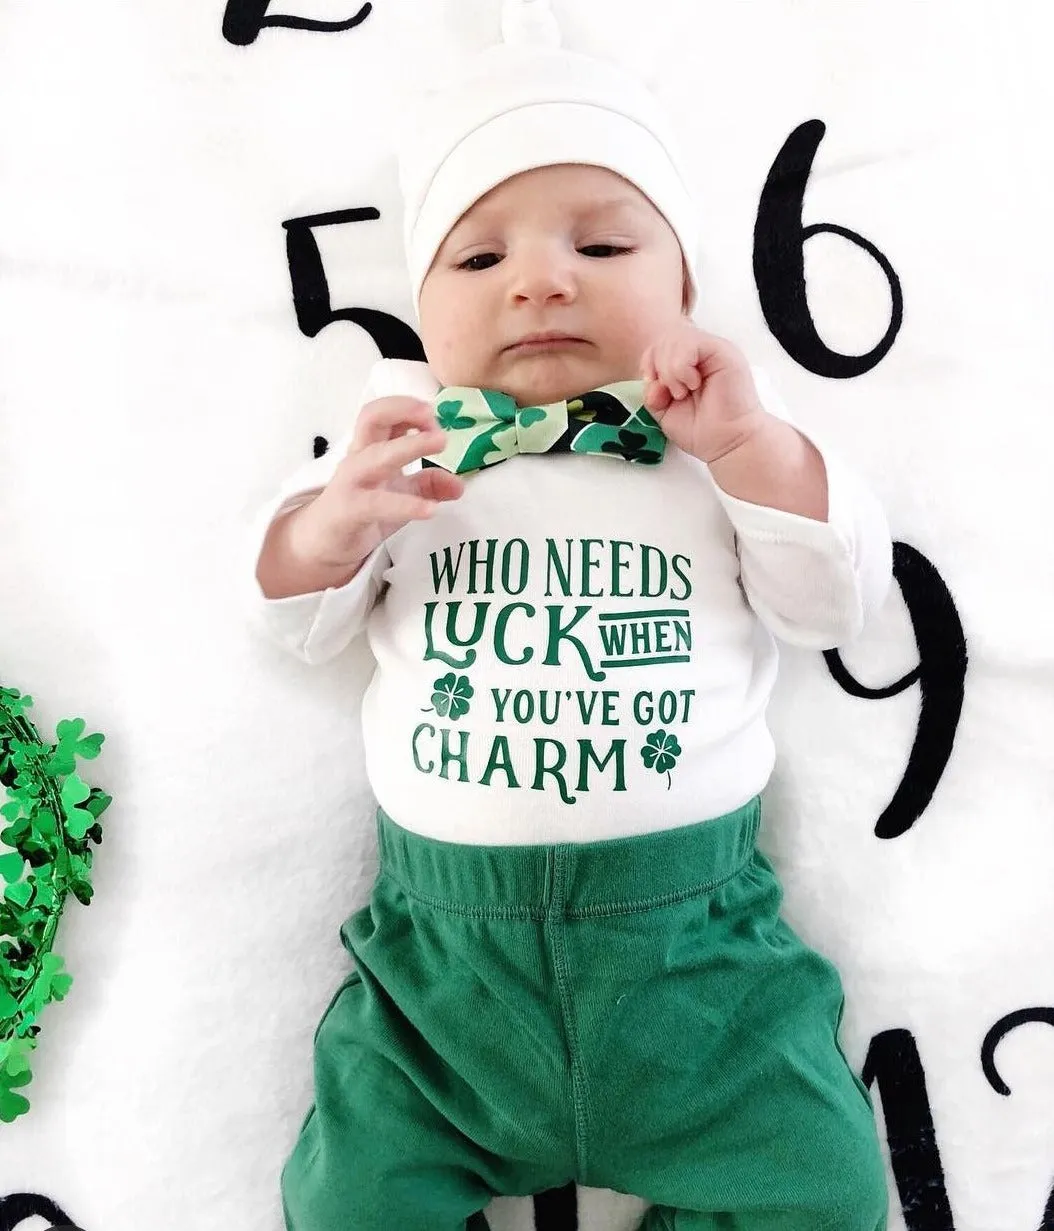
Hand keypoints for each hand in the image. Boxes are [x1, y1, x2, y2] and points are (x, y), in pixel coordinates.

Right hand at [291, 395, 464, 573]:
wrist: (325, 542)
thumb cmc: (362, 509)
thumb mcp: (400, 494)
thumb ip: (429, 485)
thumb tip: (459, 484)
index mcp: (371, 447)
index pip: (386, 413)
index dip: (411, 409)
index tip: (436, 420)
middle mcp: (359, 457)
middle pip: (373, 417)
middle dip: (404, 409)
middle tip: (433, 415)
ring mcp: (352, 481)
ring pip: (377, 455)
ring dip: (410, 445)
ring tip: (440, 442)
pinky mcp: (350, 509)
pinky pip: (379, 504)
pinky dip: (407, 505)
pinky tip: (431, 509)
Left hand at [641, 323, 769, 463]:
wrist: (727, 443)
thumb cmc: (701, 430)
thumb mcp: (664, 411)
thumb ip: (653, 391)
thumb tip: (651, 380)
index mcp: (687, 363)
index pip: (658, 346)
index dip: (649, 365)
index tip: (655, 392)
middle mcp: (700, 353)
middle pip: (664, 340)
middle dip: (658, 368)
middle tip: (673, 394)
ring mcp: (712, 349)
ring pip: (675, 339)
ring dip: (670, 370)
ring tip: (683, 392)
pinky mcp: (722, 350)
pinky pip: (689, 343)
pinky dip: (681, 367)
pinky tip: (693, 384)